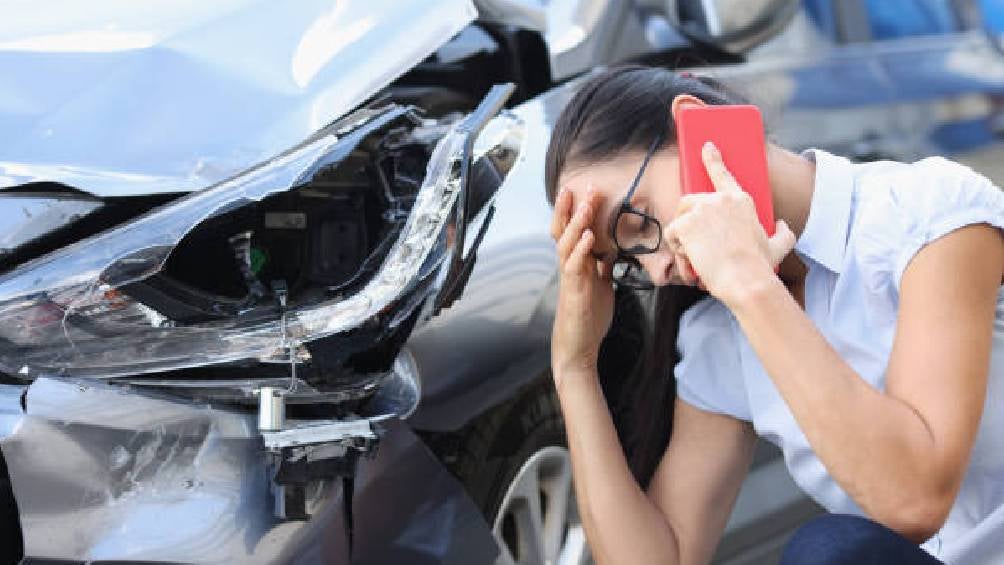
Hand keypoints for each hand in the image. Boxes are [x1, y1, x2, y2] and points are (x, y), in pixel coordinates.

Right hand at [549, 186, 614, 386]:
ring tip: (586, 204)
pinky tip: (587, 237)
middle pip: (564, 229)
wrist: (578, 344)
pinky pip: (574, 265)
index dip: (575, 210)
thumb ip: (603, 266)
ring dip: (576, 222)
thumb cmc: (588, 316)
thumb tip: (611, 250)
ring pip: (566, 242)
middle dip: (572, 207)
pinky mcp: (573, 290)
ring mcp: (570, 276)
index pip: (571, 229)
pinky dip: (581, 249)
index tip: (585, 190)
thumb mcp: (600, 285)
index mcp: (576, 262)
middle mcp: (569, 265)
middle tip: (585, 186)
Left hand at [664, 142, 794, 305]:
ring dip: (683, 238)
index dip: (712, 159)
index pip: (723, 174)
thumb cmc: (760, 267)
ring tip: (699, 256)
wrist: (746, 280)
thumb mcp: (779, 247)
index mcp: (741, 200)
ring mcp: (701, 209)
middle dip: (689, 223)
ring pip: (679, 219)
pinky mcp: (685, 223)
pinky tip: (692, 260)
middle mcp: (720, 199)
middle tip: (700, 247)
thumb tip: (784, 225)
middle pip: (690, 202)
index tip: (706, 146)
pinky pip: (672, 234)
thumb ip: (783, 233)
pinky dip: (678, 250)